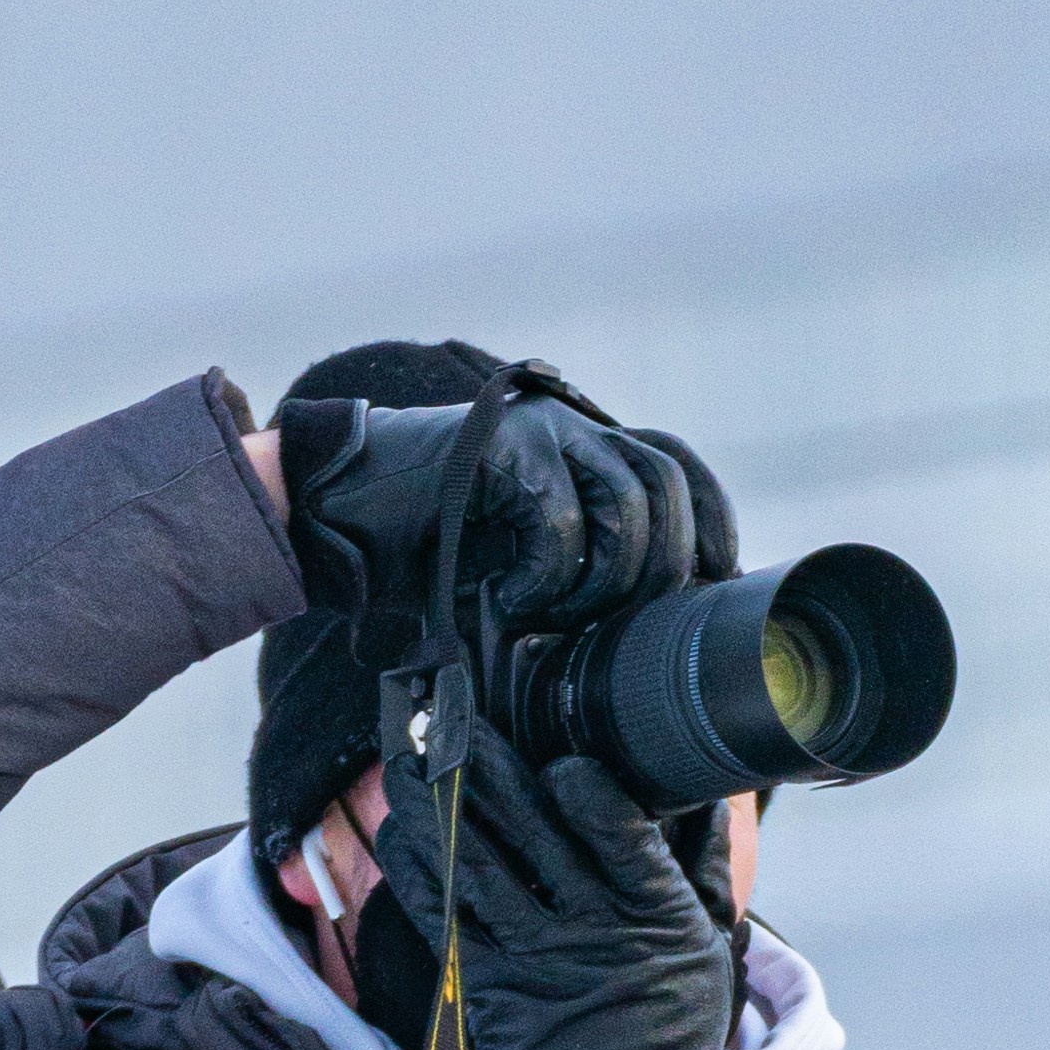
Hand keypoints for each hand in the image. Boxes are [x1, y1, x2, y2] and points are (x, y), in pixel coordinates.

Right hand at [272, 383, 700, 634]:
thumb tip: (658, 623)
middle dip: (663, 563)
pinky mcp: (499, 447)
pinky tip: (511, 597)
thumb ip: (586, 567)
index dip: (711, 521)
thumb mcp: (522, 558)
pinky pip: (560, 520)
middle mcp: (568, 425)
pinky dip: (547, 577)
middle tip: (623, 623)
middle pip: (665, 482)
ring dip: (605, 577)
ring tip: (557, 614)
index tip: (715, 580)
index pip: (676, 462)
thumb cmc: (426, 549)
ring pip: (628, 500)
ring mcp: (536, 429)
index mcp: (581, 444)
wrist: (334, 517)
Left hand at [371, 722, 736, 1049]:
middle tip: (450, 716)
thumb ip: (703, 867)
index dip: (584, 787)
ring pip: (476, 866)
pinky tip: (398, 834)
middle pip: (531, 830)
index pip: (617, 830)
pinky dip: (418, 873)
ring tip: (407, 756)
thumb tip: (709, 798)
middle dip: (487, 767)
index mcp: (651, 910)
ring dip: (437, 806)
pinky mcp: (490, 989)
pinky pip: (445, 920)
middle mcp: (590, 927)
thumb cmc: (672, 1030)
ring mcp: (535, 958)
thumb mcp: (707, 943)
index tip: (559, 755)